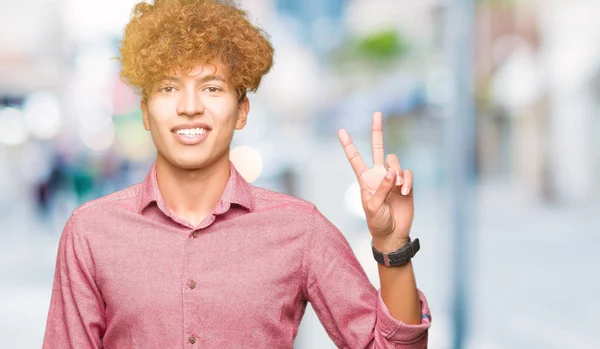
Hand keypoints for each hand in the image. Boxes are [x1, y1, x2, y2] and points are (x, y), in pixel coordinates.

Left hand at [338, 111, 413, 251]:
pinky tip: (404, 191)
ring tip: (397, 187)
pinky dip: (407, 180)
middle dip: (377, 131)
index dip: (348, 145)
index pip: (355, 159)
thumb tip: (392, 172)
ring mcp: (393, 178)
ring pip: (395, 161)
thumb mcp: (372, 206)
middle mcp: (378, 175)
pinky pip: (408, 173)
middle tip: (377, 113)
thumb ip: (381, 188)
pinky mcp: (406, 183)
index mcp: (365, 179)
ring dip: (396, 172)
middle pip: (377, 148)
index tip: (341, 130)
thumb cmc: (377, 221)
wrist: (393, 233)